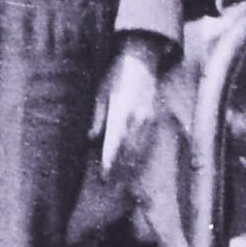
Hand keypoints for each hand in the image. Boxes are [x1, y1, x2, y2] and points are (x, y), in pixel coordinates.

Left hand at [91, 44, 170, 184]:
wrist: (141, 61)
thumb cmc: (115, 76)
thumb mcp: (101, 92)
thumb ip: (97, 116)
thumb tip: (91, 138)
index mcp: (123, 110)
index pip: (116, 141)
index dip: (110, 160)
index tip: (104, 175)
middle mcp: (138, 117)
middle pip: (130, 149)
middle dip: (120, 169)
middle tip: (110, 186)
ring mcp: (149, 119)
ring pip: (141, 148)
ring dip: (131, 166)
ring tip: (121, 182)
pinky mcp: (154, 119)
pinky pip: (148, 142)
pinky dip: (141, 156)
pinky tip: (134, 166)